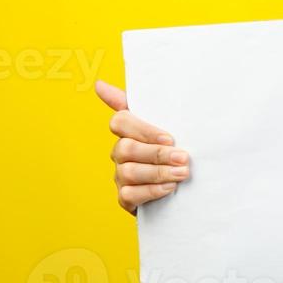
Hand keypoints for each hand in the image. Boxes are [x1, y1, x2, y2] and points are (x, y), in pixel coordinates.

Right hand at [95, 79, 189, 215]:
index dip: (143, 130)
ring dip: (159, 173)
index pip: (120, 122)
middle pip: (126, 148)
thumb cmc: (171, 149)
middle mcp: (120, 153)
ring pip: (129, 172)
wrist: (180, 187)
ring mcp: (120, 176)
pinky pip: (130, 194)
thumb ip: (139, 104)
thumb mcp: (164, 125)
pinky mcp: (125, 197)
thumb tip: (99, 84)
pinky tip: (169, 188)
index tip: (169, 138)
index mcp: (128, 132)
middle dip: (157, 154)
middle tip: (183, 158)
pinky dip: (152, 191)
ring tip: (182, 173)